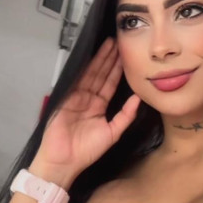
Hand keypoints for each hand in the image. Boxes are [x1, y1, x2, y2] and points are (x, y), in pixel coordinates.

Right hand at [31, 37, 140, 181]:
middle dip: (110, 58)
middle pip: (101, 74)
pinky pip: (78, 80)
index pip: (110, 84)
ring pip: (91, 74)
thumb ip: (125, 116)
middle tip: (118, 41)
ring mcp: (77, 96)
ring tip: (108, 44)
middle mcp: (89, 99)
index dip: (118, 70)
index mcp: (99, 107)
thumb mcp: (112, 133)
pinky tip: (91, 57)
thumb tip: (138, 99)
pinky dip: (84, 68)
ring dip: (99, 59)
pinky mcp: (66, 97)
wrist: (64, 160)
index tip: (125, 56)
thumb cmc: (87, 151)